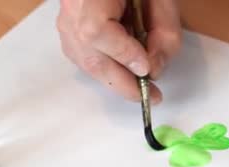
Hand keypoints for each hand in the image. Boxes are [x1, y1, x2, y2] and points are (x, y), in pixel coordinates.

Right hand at [56, 0, 180, 103]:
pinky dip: (108, 69)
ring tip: (142, 88)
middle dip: (124, 83)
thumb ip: (164, 29)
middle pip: (90, 57)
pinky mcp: (67, 29)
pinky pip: (85, 59)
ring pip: (87, 63)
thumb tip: (154, 69)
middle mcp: (71, 8)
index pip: (96, 31)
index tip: (146, 69)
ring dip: (117, 80)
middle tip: (153, 96)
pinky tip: (126, 72)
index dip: (123, 54)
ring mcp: (65, 20)